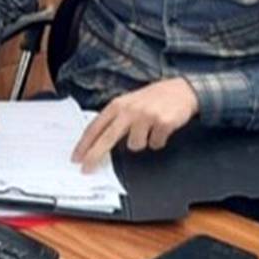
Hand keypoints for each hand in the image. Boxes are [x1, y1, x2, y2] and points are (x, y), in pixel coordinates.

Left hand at [72, 78, 199, 170]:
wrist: (182, 90)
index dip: (84, 144)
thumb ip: (115, 120)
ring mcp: (146, 116)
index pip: (95, 127)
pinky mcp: (162, 123)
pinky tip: (161, 130)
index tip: (76, 157)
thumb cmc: (153, 99)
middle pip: (107, 138)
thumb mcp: (129, 103)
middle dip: (95, 155)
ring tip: (150, 130)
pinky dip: (158, 141)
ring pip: (135, 145)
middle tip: (87, 168)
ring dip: (143, 142)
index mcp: (117, 105)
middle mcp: (129, 110)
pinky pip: (155, 144)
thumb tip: (99, 143)